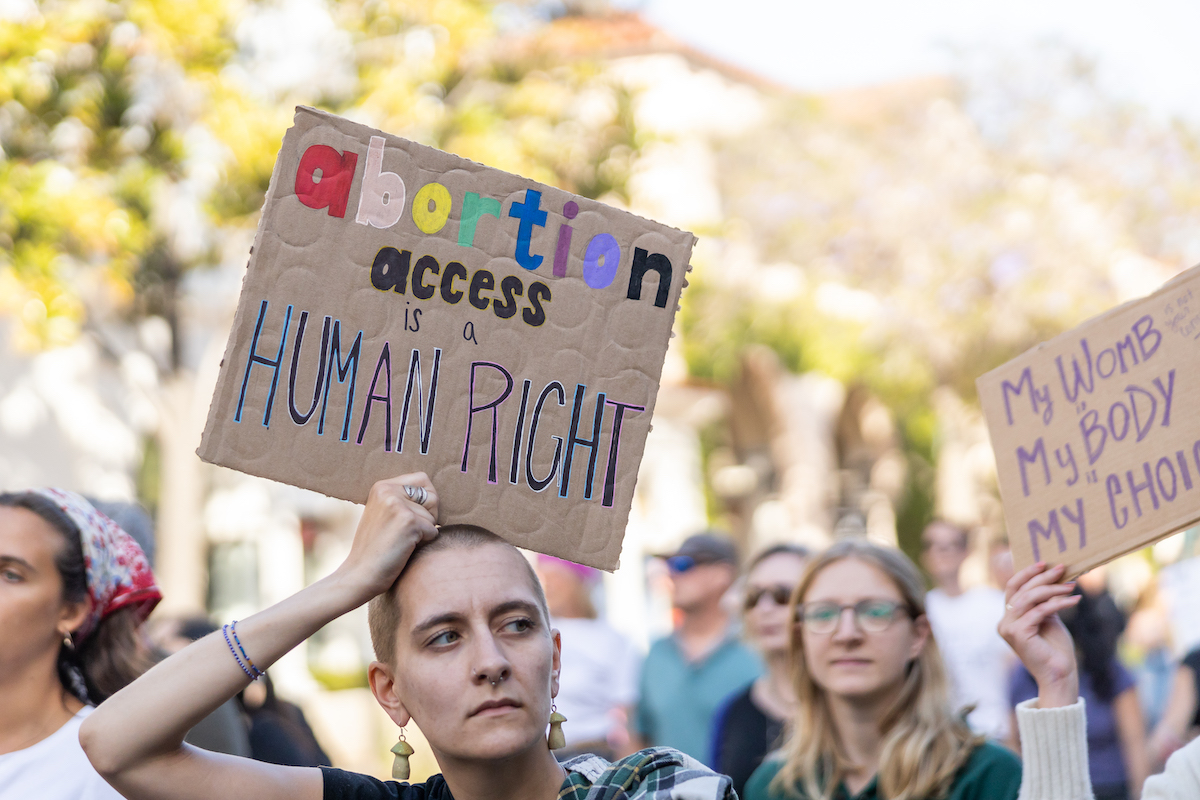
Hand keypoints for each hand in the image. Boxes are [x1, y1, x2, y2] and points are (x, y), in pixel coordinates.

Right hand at [337, 473, 439, 598]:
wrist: (359, 574)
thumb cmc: (375, 549)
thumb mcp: (382, 513)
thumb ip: (401, 499)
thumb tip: (434, 495)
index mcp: (381, 486)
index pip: (422, 479)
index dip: (426, 500)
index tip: (411, 517)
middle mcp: (388, 490)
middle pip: (433, 496)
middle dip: (429, 515)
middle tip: (407, 532)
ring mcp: (398, 505)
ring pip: (434, 516)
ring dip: (424, 532)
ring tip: (401, 541)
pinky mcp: (408, 522)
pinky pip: (434, 531)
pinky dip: (424, 543)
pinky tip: (404, 549)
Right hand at [998, 561, 1079, 708]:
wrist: (1060, 675)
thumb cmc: (1056, 649)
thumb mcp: (1048, 619)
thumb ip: (1043, 602)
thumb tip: (1050, 577)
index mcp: (1008, 618)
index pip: (1012, 588)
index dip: (1026, 573)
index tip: (1045, 563)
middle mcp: (1004, 622)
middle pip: (1020, 590)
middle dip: (1042, 577)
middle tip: (1062, 569)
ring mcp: (1008, 628)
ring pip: (1029, 598)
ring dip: (1052, 589)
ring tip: (1071, 585)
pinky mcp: (1018, 635)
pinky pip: (1039, 611)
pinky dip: (1058, 603)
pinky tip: (1074, 599)